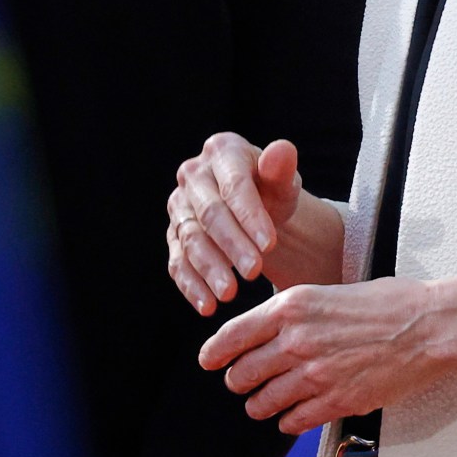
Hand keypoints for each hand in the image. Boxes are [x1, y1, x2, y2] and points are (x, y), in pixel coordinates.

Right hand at [166, 133, 341, 313]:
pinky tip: (207, 306)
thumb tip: (282, 150)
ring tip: (230, 295)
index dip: (250, 216)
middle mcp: (193, 174)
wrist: (256, 211)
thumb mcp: (283, 181)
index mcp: (222, 151)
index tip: (270, 246)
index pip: (234, 186)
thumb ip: (282, 168)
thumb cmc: (272, 191)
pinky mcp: (173, 235)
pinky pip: (177, 261)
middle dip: (232, 246)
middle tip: (255, 273)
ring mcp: (179, 205)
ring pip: (191, 239)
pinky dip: (191, 285)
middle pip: (210, 214)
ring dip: (209, 269)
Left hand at [196, 278, 456, 434]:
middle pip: (242, 374)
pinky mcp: (336, 401)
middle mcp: (296, 340)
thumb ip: (292, 313)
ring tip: (263, 404)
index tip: (208, 361)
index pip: (233, 335)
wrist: (427, 326)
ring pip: (263, 402)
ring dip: (259, 406)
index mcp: (291, 306)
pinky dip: (288, 422)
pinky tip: (291, 417)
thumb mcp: (326, 291)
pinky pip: (294, 421)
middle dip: (238, 381)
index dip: (214, 352)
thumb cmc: (386, 303)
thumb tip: (267, 329)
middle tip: (242, 383)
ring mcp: (315, 374)